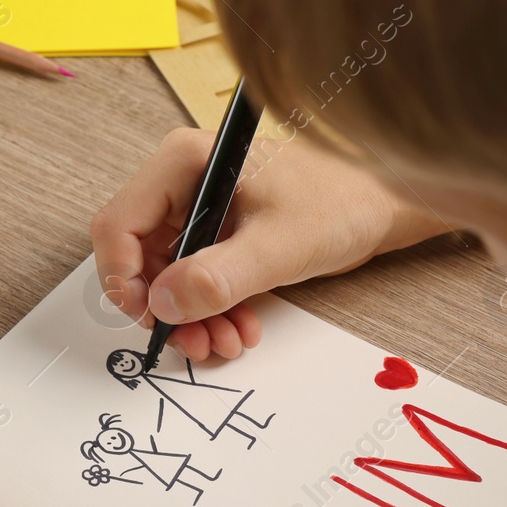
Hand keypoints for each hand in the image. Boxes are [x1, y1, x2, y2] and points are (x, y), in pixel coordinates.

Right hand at [91, 128, 445, 360]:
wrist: (387, 205)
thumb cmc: (342, 201)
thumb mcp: (279, 245)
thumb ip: (218, 276)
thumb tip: (164, 303)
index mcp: (183, 163)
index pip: (119, 223)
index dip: (123, 277)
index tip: (149, 317)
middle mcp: (182, 184)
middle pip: (139, 257)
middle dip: (165, 307)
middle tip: (192, 342)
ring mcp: (199, 211)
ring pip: (165, 277)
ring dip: (189, 318)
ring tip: (223, 343)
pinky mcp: (218, 236)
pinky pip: (193, 281)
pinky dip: (209, 311)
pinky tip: (238, 329)